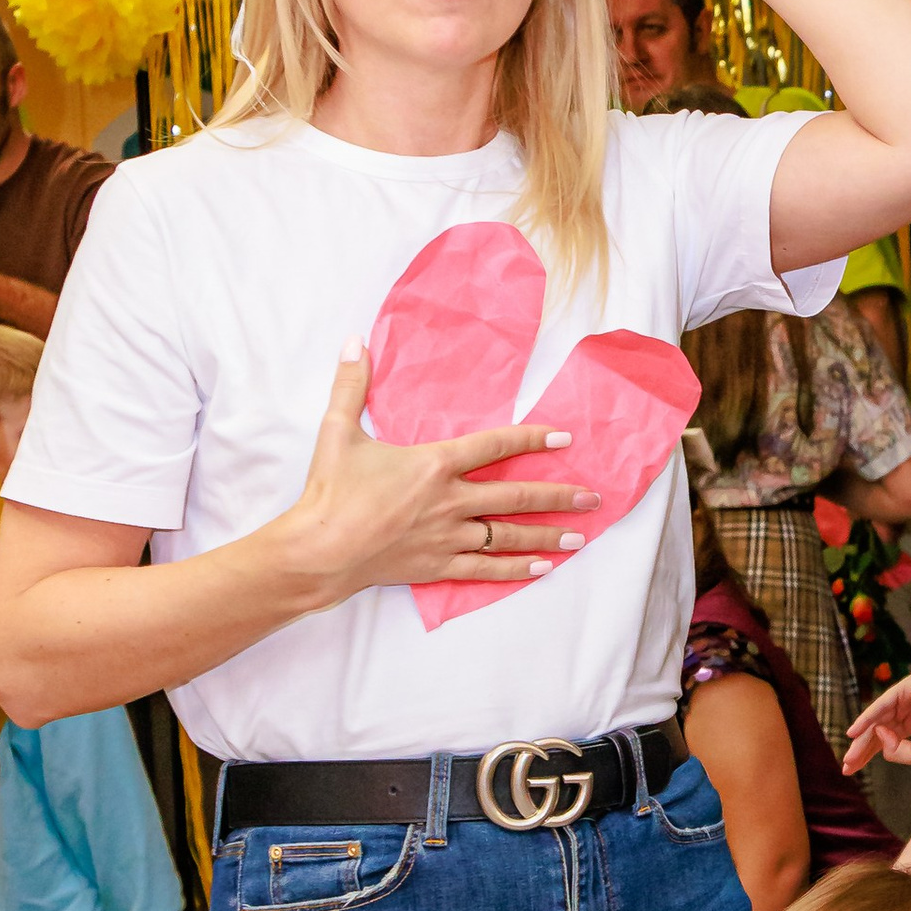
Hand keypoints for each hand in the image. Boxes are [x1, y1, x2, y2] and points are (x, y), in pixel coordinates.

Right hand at [278, 343, 599, 607]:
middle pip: (515, 496)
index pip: (494, 447)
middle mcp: (450, 501)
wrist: (318, 550)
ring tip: (579, 537)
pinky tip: (541, 568)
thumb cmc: (330, 491)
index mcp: (433, 465)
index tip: (563, 438)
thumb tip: (352, 341)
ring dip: (546, 535)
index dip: (532, 440)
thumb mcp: (338, 431)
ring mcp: (448, 536)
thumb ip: (351, 385)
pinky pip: (486, 568)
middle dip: (558, 496)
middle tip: (592, 497)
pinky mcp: (438, 565)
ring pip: (508, 535)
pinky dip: (515, 570)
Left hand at [842, 673, 910, 772]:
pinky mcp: (909, 687)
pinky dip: (868, 718)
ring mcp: (908, 697)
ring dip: (862, 737)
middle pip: (878, 730)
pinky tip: (856, 732)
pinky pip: (883, 704)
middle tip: (847, 765)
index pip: (885, 739)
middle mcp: (909, 710)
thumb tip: (877, 735)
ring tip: (850, 754)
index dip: (867, 754)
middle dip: (861, 748)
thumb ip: (895, 751)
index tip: (851, 770)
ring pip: (878, 718)